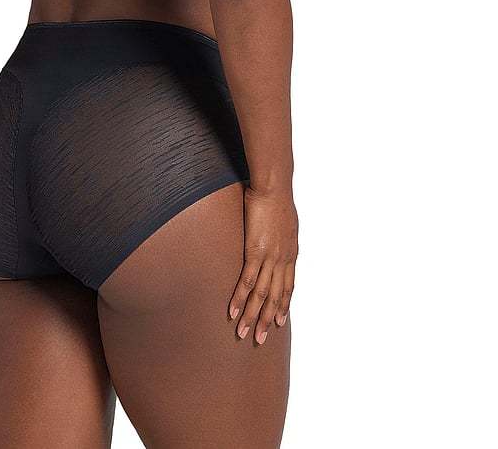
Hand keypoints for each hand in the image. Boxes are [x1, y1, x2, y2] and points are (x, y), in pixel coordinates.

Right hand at [228, 185, 297, 344]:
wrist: (274, 186)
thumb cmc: (277, 196)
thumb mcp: (285, 219)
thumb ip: (280, 232)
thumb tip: (274, 232)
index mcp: (291, 252)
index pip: (288, 286)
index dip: (284, 304)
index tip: (280, 320)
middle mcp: (283, 260)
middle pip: (276, 296)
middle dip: (269, 319)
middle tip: (262, 339)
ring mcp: (270, 258)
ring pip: (261, 294)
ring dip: (253, 316)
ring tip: (245, 333)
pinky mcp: (255, 251)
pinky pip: (247, 281)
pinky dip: (240, 298)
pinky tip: (234, 311)